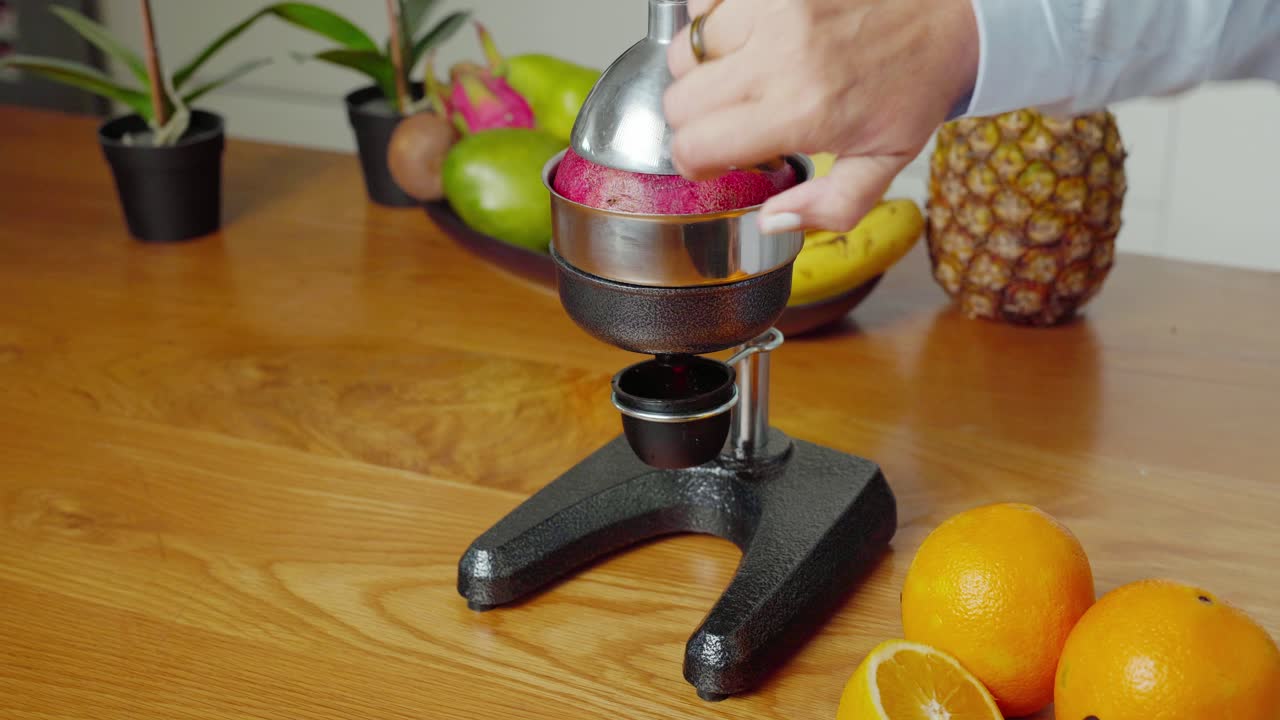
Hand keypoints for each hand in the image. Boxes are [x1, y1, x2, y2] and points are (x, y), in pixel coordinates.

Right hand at [665, 0, 979, 232]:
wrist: (947, 18)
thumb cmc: (912, 87)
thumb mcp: (885, 165)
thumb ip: (829, 208)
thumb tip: (770, 221)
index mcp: (802, 112)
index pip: (695, 146)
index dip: (695, 164)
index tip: (713, 162)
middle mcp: (779, 57)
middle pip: (678, 100)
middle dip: (694, 122)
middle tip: (729, 123)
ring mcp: (771, 10)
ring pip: (684, 51)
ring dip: (701, 72)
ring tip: (739, 79)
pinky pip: (704, 4)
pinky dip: (711, 24)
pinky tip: (742, 40)